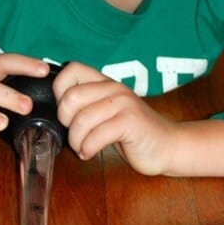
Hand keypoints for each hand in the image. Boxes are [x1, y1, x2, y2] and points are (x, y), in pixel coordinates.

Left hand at [53, 62, 176, 174]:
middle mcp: (113, 88)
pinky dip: (88, 149)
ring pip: (81, 119)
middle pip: (71, 97)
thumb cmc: (132, 133)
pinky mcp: (130, 122)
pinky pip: (96, 135)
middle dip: (65, 122)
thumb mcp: (106, 113)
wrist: (168, 146)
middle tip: (74, 135)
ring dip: (76, 141)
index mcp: (104, 83)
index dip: (59, 91)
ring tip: (82, 149)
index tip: (66, 114)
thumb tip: (55, 110)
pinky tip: (90, 153)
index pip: (71, 70)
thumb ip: (86, 106)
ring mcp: (123, 103)